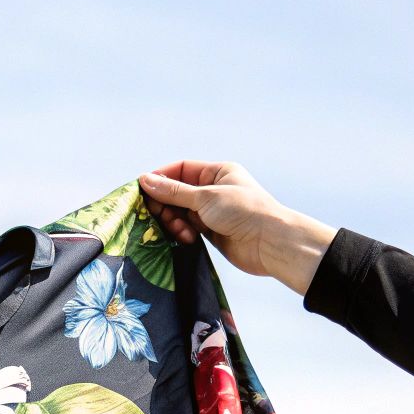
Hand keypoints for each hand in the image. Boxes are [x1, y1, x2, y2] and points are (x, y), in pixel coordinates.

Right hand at [138, 160, 336, 296]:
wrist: (270, 244)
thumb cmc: (244, 212)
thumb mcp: (206, 198)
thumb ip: (174, 192)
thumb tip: (144, 179)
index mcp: (217, 172)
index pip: (180, 169)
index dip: (160, 179)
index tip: (142, 191)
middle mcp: (213, 190)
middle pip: (176, 193)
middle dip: (166, 205)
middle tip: (158, 217)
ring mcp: (212, 212)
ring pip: (180, 213)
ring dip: (174, 222)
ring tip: (181, 232)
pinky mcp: (211, 232)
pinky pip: (188, 229)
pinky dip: (182, 233)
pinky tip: (187, 239)